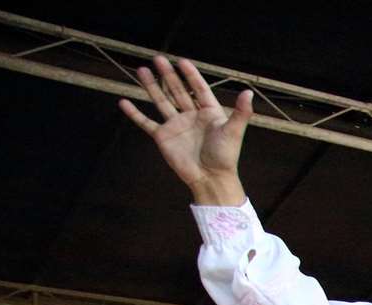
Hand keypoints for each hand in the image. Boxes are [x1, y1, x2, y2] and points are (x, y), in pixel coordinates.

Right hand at [118, 55, 250, 204]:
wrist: (211, 178)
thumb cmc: (225, 156)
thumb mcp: (234, 131)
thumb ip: (241, 112)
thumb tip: (248, 92)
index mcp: (209, 112)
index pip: (199, 88)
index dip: (191, 75)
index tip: (182, 61)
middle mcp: (191, 116)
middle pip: (178, 90)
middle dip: (168, 75)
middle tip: (158, 58)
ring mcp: (176, 125)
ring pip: (161, 101)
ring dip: (151, 86)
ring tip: (142, 70)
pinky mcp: (163, 137)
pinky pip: (146, 122)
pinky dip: (135, 113)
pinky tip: (124, 102)